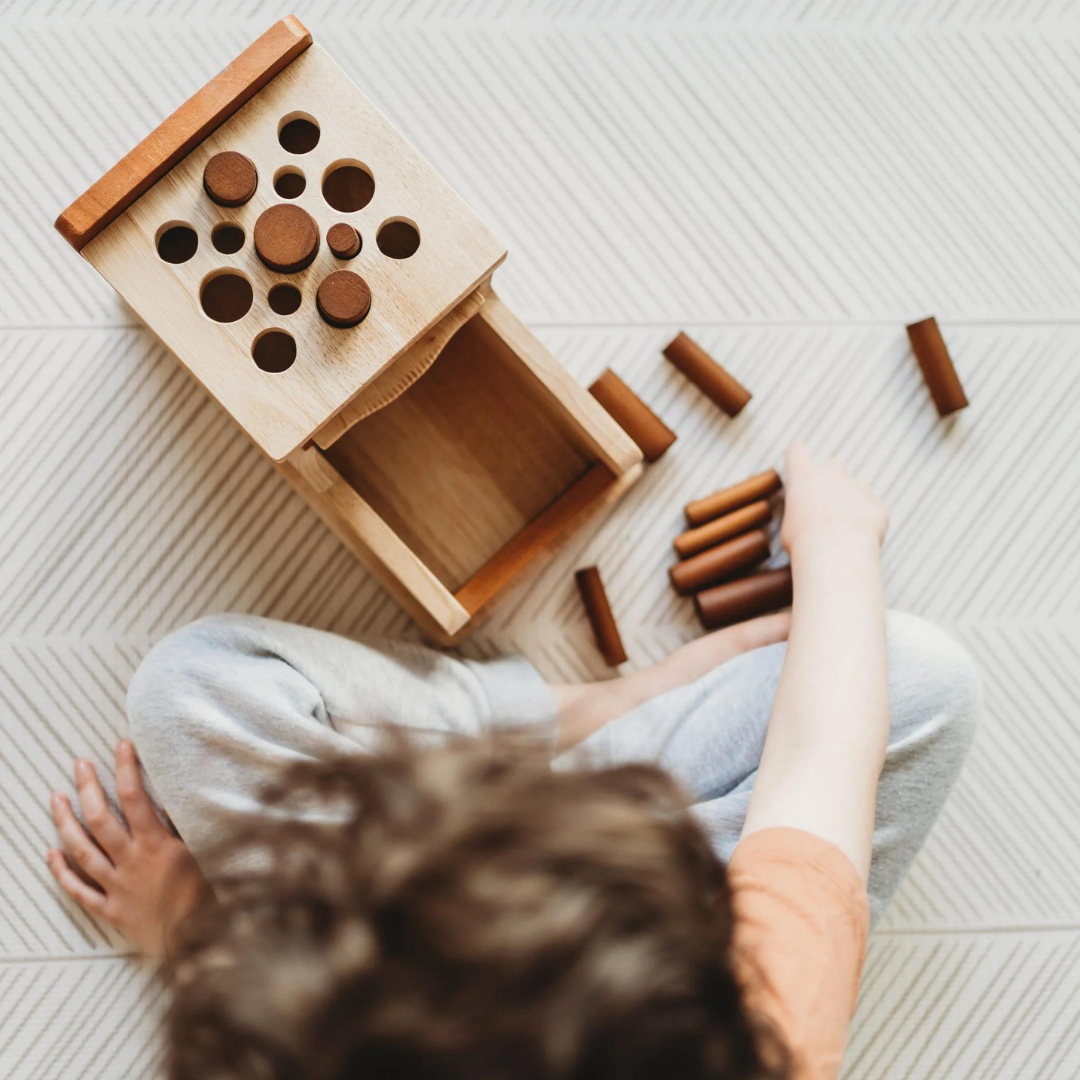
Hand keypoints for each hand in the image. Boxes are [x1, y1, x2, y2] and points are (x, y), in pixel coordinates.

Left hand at [47, 741, 206, 956]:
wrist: (200, 944)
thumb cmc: (211, 897)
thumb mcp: (207, 852)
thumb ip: (189, 827)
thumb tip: (173, 798)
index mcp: (158, 844)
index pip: (136, 797)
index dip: (126, 769)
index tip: (122, 746)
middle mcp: (132, 861)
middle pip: (101, 819)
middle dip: (88, 788)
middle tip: (80, 765)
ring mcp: (117, 886)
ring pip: (82, 850)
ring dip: (65, 822)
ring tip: (56, 799)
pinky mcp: (112, 910)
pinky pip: (80, 890)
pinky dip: (63, 871)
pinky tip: (51, 854)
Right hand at [780, 443, 888, 555]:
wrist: (837, 553)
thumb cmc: (805, 543)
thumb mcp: (788, 526)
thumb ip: (799, 511)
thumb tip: (807, 515)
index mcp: (804, 476)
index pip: (797, 450)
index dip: (797, 458)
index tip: (799, 472)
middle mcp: (832, 474)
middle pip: (831, 465)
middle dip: (829, 481)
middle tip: (824, 507)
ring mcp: (859, 487)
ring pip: (856, 487)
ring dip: (851, 501)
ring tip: (843, 529)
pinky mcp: (878, 504)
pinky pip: (872, 509)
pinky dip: (867, 521)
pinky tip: (858, 540)